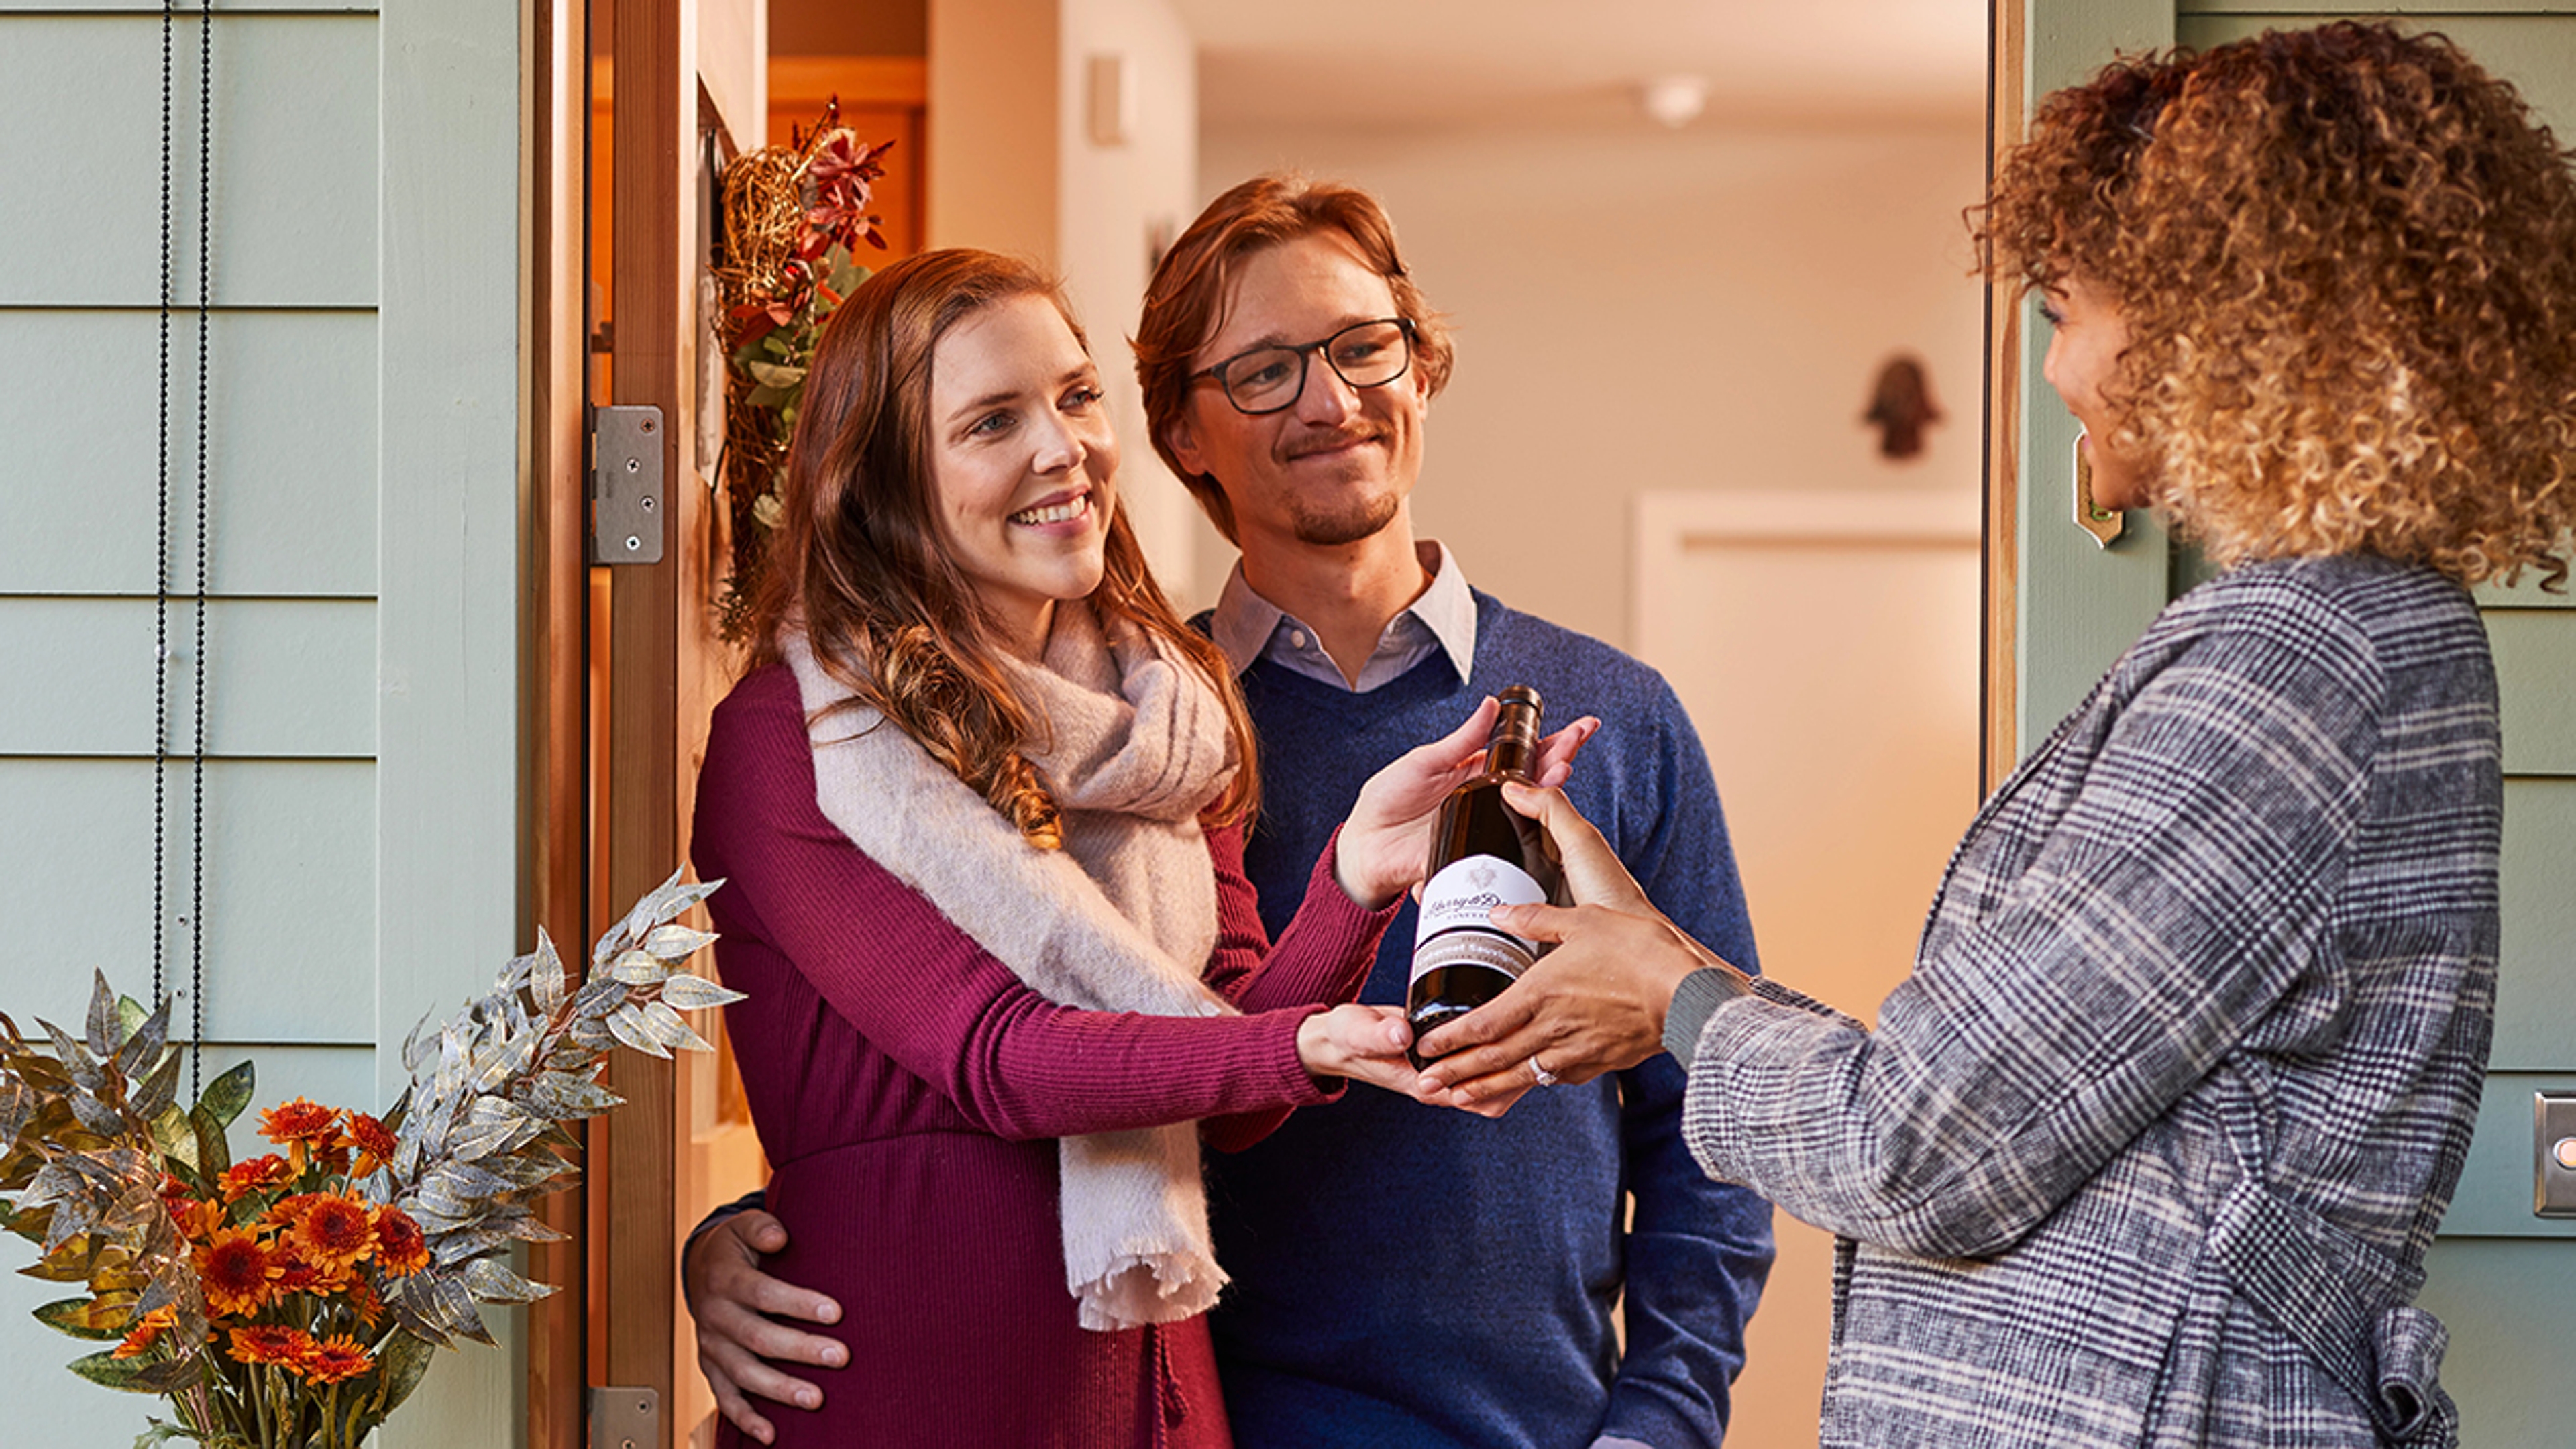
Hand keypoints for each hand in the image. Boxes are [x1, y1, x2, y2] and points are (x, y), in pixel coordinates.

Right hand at [687, 1210, 846, 1443]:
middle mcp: (715, 1315)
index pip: (763, 1293)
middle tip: (840, 1357)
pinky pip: (726, 1398)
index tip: (836, 1313)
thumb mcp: (744, 1226)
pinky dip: (746, 1419)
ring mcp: (712, 1346)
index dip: (799, 1304)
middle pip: (758, 1337)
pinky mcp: (712, 1368)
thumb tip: (778, 1238)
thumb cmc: (736, 1248)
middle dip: (801, 1349)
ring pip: (745, 1373)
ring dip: (780, 1389)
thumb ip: (761, 1227)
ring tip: (816, 1399)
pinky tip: (771, 1434)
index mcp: (725, 1279)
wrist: (701, 1268)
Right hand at [1297, 1003, 1532, 1118]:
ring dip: (1520, 1056)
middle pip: (1499, 1089)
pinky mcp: (1453, 1051)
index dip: (1506, 1077)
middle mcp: (1444, 1082)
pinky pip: (1488, 1057)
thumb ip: (1378, 1035)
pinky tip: (1522, 1023)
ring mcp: (1450, 1069)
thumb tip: (1403, 1034)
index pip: (1479, 1093)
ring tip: (1544, 1028)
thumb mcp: (1357, 1033)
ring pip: (1499, 1075)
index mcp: (1426, 1084)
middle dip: (1526, 1066)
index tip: (1528, 1049)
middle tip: (1549, 1034)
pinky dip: (1507, 1045)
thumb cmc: (1348, 1040)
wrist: (1341, 1040)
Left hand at [1333, 698, 1600, 908]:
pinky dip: (1528, 824)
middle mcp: (1488, 798)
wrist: (1365, 844)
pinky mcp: (1477, 850)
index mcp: (1478, 772)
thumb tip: (1491, 705)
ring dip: (1551, 784)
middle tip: (1582, 734)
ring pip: (1530, 806)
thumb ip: (1461, 740)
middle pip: (1536, 776)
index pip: (1523, 753)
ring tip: (1564, 764)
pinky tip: (1541, 806)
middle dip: (1562, 754)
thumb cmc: (1388, 799)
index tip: (1581, 726)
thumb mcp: (1424, 761)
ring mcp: (1486, 825)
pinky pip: (1509, 840)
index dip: (1552, 740)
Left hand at [1412, 783, 1744, 1107]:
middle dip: (1454, 1074)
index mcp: (1539, 994)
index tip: (1424, 1047)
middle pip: (1492, 1058)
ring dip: (1484, 1088)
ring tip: (1455, 1098)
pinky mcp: (1598, 1063)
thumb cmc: (1638, 953)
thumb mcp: (1582, 921)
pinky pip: (1554, 1078)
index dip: (1449, 1038)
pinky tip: (1521, 1085)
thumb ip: (1535, 918)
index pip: (1481, 1024)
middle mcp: (1551, 1030)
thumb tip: (1498, 911)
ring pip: (1519, 1076)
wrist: (1687, 996)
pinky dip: (1529, 1085)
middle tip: (1423, 1085)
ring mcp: (1575, 1052)